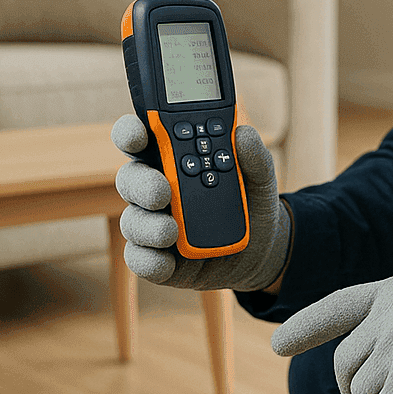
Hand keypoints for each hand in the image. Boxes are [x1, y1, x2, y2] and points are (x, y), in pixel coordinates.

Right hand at [111, 114, 291, 291]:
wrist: (262, 247)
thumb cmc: (251, 200)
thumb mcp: (260, 176)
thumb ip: (253, 155)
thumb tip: (243, 134)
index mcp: (172, 157)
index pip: (140, 137)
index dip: (131, 132)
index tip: (138, 135)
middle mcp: (154, 187)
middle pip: (130, 178)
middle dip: (141, 183)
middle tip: (162, 192)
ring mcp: (152, 223)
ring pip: (132, 220)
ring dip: (147, 225)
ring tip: (171, 231)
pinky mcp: (155, 256)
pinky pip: (140, 258)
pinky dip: (149, 260)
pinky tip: (166, 261)